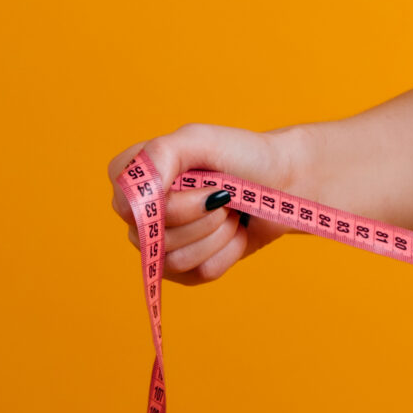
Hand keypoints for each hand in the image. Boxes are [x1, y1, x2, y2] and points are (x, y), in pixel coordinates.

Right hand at [106, 122, 308, 285]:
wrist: (282, 182)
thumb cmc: (241, 155)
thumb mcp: (199, 139)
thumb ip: (160, 154)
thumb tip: (139, 195)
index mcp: (132, 177)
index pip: (129, 207)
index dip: (172, 203)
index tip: (206, 183)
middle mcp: (140, 213)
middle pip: (154, 238)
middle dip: (203, 216)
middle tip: (225, 194)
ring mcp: (160, 244)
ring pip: (175, 261)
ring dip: (218, 233)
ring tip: (231, 211)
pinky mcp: (186, 270)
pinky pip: (199, 273)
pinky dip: (228, 250)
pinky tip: (236, 230)